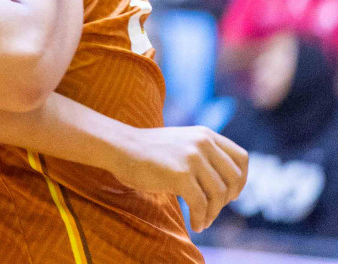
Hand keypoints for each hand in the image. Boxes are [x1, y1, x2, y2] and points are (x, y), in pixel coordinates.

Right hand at [108, 125, 247, 231]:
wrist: (119, 147)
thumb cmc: (148, 152)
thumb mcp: (182, 143)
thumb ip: (204, 155)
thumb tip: (228, 187)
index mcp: (205, 134)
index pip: (242, 159)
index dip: (241, 180)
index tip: (230, 194)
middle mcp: (202, 143)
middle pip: (234, 178)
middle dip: (227, 199)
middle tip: (213, 209)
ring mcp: (192, 157)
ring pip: (219, 194)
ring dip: (213, 213)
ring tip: (203, 221)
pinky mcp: (180, 174)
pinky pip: (201, 204)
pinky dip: (201, 219)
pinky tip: (196, 225)